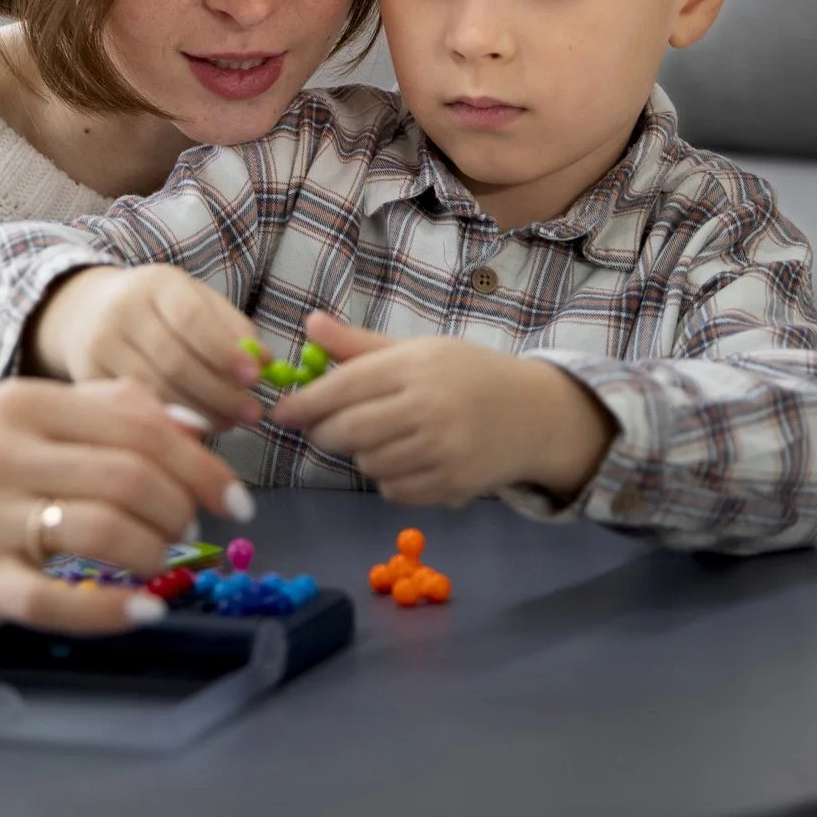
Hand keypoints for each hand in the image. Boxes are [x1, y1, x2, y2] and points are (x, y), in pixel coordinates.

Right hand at [0, 378, 254, 638]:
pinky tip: (143, 611)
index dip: (202, 464)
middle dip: (183, 508)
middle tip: (193, 533)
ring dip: (153, 552)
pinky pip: (57, 599)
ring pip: (102, 529)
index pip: (140, 424)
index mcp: (27, 404)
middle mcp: (5, 451)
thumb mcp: (24, 424)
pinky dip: (113, 608)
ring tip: (163, 565)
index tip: (233, 498)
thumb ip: (106, 414)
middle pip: (131, 474)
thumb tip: (197, 429)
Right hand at [28, 264, 264, 428]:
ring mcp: (99, 346)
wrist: (85, 310)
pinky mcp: (85, 377)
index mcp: (156, 284)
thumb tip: (267, 363)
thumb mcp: (194, 300)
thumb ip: (232, 328)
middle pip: (174, 361)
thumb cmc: (157, 309)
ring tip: (229, 422)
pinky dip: (169, 421)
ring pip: (154, 390)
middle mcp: (122, 312)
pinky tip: (194, 428)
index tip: (255, 377)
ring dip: (199, 413)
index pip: (192, 318)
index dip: (224, 351)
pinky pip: (133, 407)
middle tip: (252, 413)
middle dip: (219, 392)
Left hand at [268, 312, 616, 506]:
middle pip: (345, 433)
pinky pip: (392, 490)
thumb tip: (309, 326)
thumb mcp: (418, 350)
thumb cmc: (468, 374)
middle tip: (323, 428)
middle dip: (323, 433)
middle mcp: (427, 409)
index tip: (282, 412)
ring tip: (383, 435)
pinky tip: (409, 457)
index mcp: (415, 367)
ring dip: (361, 454)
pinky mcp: (450, 486)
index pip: (341, 388)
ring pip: (366, 464)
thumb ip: (359, 346)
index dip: (303, 404)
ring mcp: (440, 452)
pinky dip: (389, 478)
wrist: (534, 414)